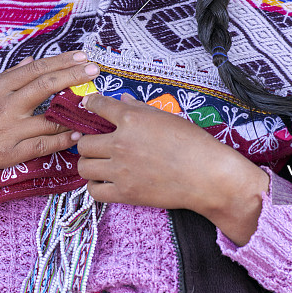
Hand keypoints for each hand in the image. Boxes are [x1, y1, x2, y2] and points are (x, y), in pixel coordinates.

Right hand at [0, 51, 99, 181]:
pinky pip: (43, 145)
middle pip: (47, 86)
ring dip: (74, 110)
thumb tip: (31, 62)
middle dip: (74, 76)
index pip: (36, 69)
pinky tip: (78, 134)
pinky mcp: (11, 153)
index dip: (62, 61)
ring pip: (50, 118)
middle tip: (95, 70)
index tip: (82, 56)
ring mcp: (10, 130)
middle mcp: (6, 105)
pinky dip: (63, 139)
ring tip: (94, 103)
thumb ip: (9, 76)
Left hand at [75, 93, 269, 245]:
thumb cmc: (193, 143)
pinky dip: (95, 186)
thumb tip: (122, 100)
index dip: (90, 105)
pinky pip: (94, 191)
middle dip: (87, 140)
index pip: (97, 106)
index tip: (90, 107)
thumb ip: (140, 108)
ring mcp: (121, 170)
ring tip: (98, 162)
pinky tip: (104, 180)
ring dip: (88, 163)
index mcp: (131, 119)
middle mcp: (120, 143)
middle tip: (96, 142)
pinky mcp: (125, 193)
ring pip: (84, 166)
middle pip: (84, 142)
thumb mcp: (167, 117)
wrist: (207, 176)